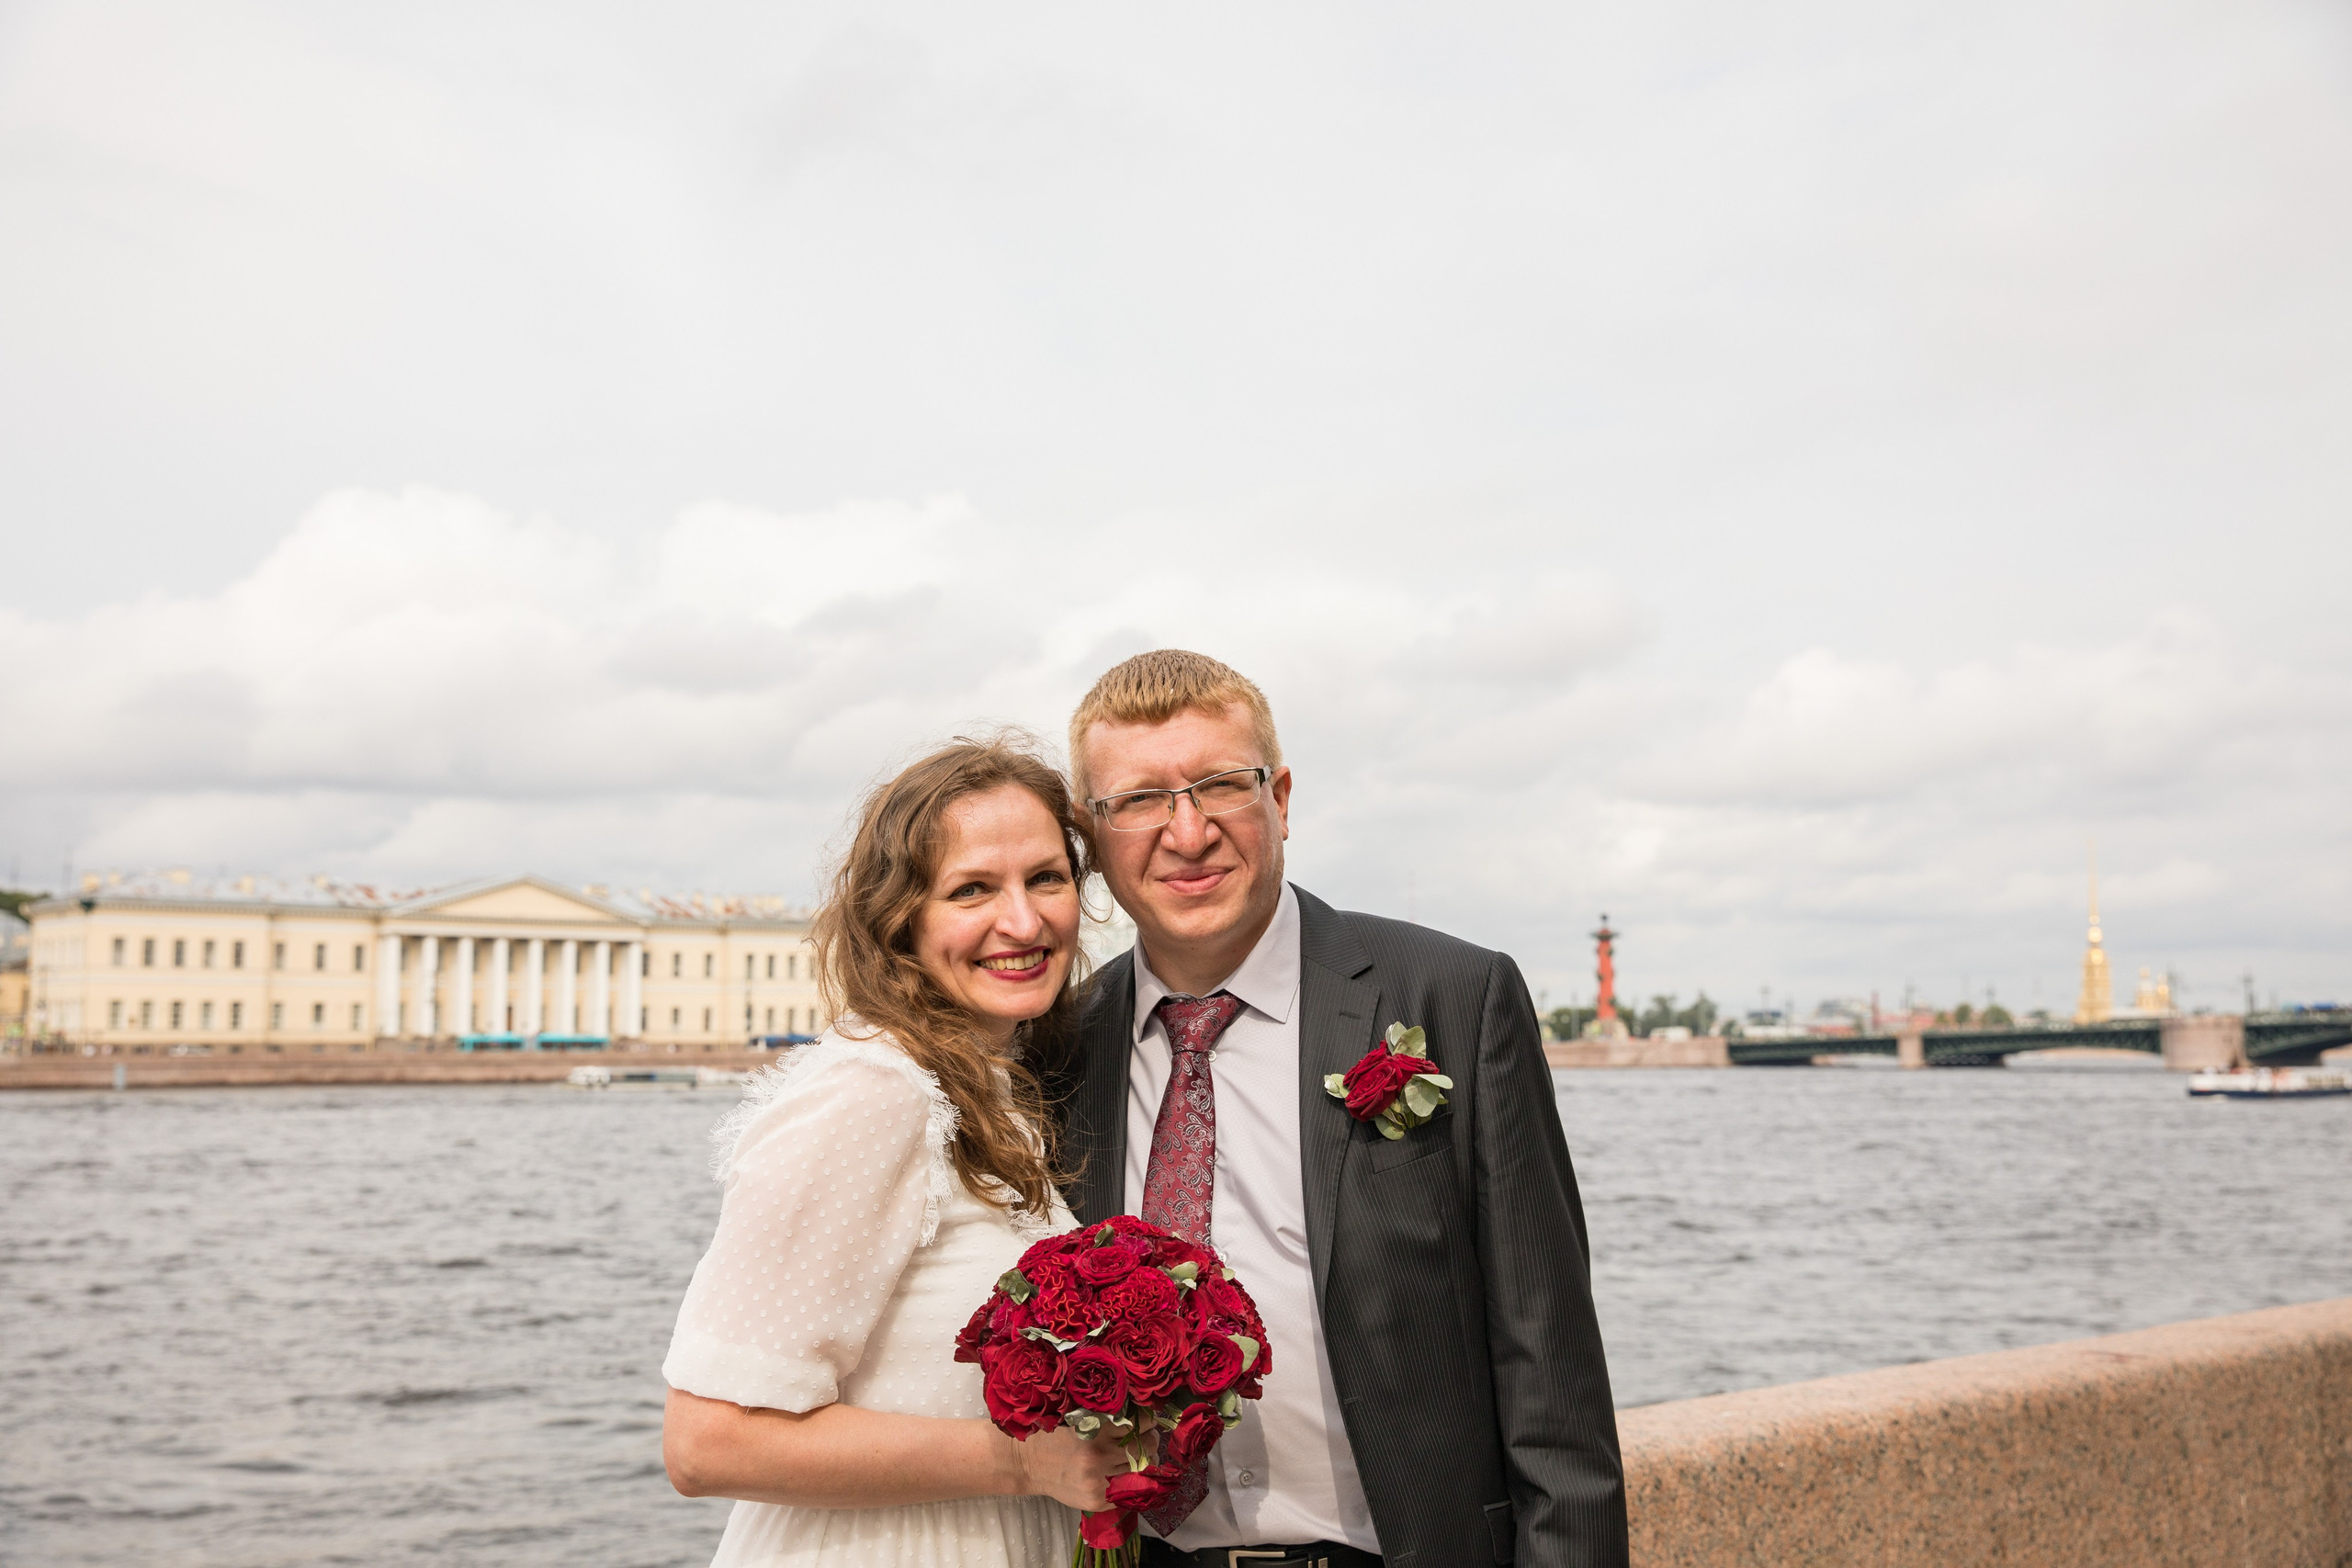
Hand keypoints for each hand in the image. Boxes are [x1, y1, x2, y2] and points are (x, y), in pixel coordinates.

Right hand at [1008, 1424, 1140, 1511]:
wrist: (1028, 1463)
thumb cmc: (1055, 1435)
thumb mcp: (1080, 1416)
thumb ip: (1107, 1416)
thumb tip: (1142, 1416)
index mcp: (1097, 1428)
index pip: (1142, 1423)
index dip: (1147, 1421)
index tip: (1144, 1422)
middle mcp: (1100, 1454)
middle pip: (1146, 1446)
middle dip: (1148, 1441)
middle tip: (1143, 1439)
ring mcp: (1100, 1480)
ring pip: (1141, 1469)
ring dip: (1141, 1462)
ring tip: (1132, 1457)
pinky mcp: (1098, 1500)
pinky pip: (1128, 1490)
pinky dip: (1129, 1481)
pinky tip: (1120, 1473)